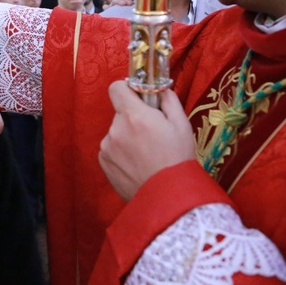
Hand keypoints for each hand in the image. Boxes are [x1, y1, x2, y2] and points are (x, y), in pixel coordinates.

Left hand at [99, 81, 194, 200]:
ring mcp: (107, 147)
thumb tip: (160, 89)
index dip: (127, 89)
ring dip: (127, 137)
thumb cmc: (178, 159)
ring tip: (146, 154)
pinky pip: (111, 149)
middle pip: (120, 113)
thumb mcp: (181, 125)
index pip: (116, 88)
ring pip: (116, 132)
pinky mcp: (104, 162)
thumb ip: (168, 101)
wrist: (168, 196)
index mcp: (134, 115)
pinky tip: (138, 165)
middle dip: (133, 118)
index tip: (138, 98)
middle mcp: (116, 129)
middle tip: (152, 134)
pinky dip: (121, 153)